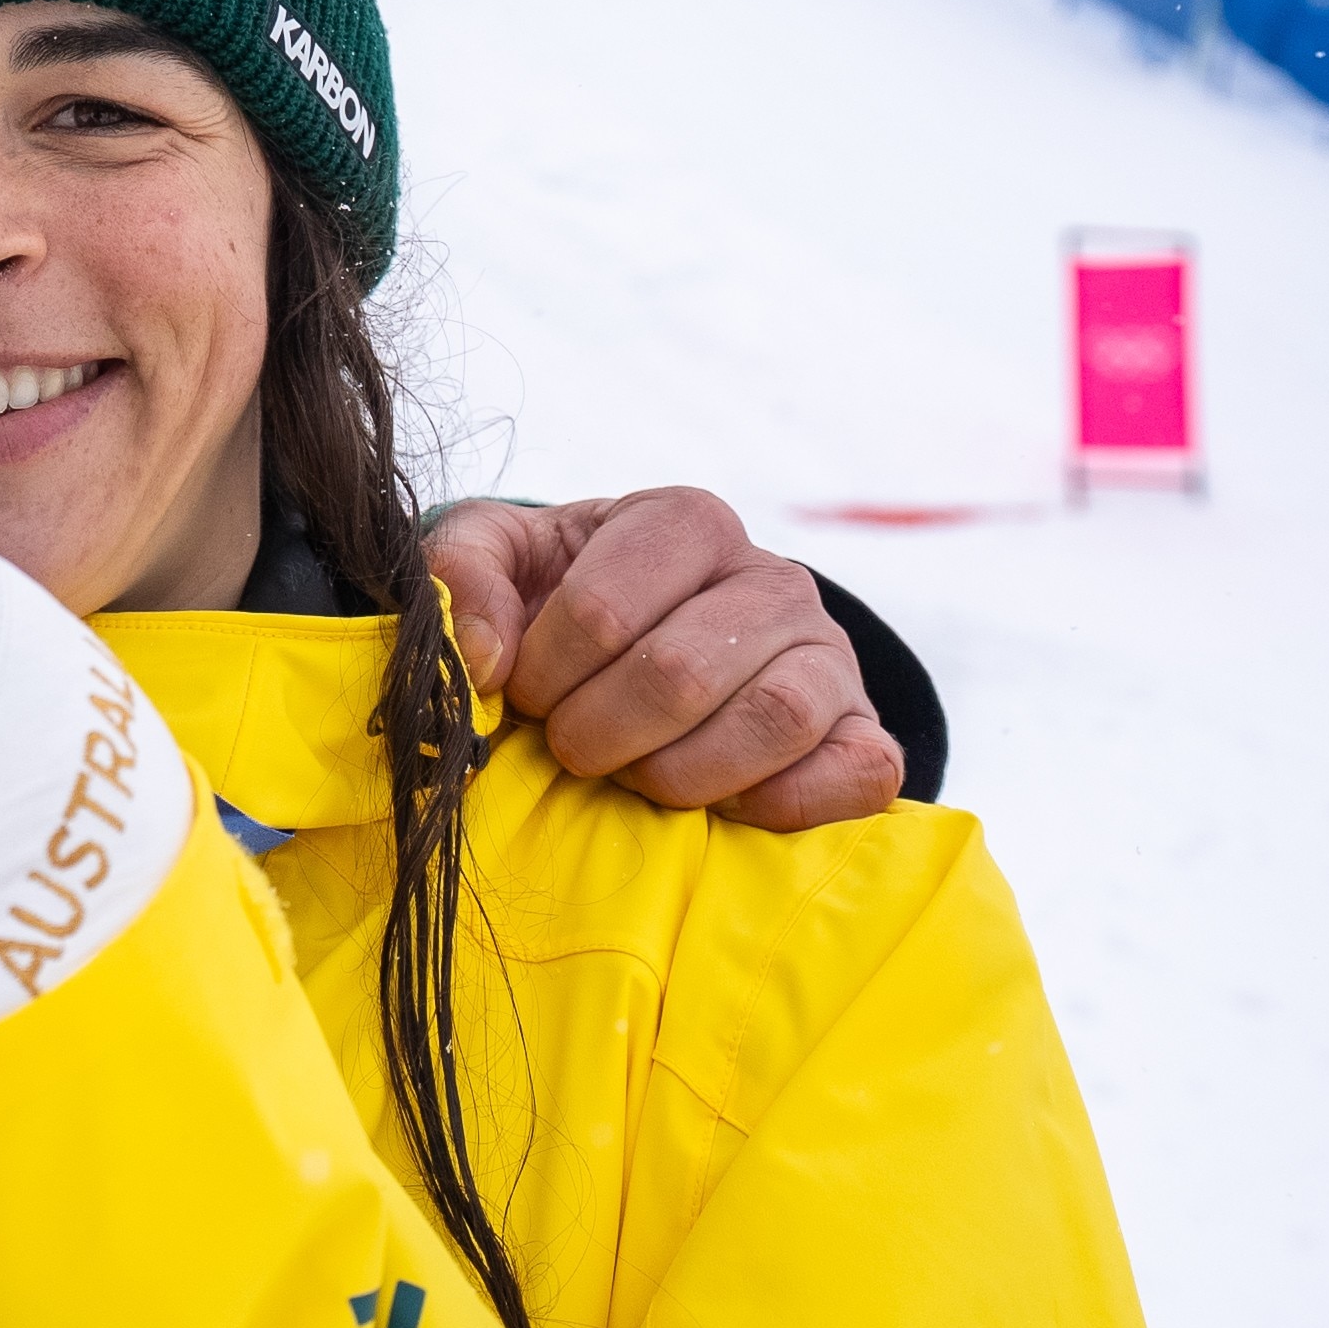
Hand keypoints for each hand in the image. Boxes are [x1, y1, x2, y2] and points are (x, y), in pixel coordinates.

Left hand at [427, 489, 900, 832]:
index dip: (544, 673)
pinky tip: (715, 805)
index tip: (521, 692)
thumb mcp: (498, 564)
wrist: (648, 665)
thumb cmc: (564, 607)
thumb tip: (481, 653)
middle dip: (597, 733)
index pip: (602, 611)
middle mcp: (772, 578)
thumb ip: (462, 577)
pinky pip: (854, 775)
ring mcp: (831, 656)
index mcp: (683, 522)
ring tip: (633, 774)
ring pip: (771, 720)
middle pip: (680, 673)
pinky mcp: (866, 734)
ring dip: (675, 775)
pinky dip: (777, 806)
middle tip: (570, 745)